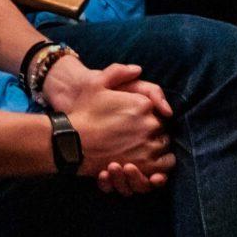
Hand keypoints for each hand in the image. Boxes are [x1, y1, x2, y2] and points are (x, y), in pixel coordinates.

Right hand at [55, 66, 171, 188]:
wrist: (72, 142)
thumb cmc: (83, 113)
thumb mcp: (96, 83)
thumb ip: (119, 72)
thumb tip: (138, 69)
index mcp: (143, 104)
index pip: (159, 111)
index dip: (149, 117)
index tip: (137, 122)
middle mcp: (150, 124)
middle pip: (162, 130)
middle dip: (153, 133)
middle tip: (137, 138)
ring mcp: (149, 146)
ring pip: (165, 148)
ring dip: (157, 150)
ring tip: (142, 152)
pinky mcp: (145, 166)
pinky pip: (164, 166)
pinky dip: (160, 166)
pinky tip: (148, 164)